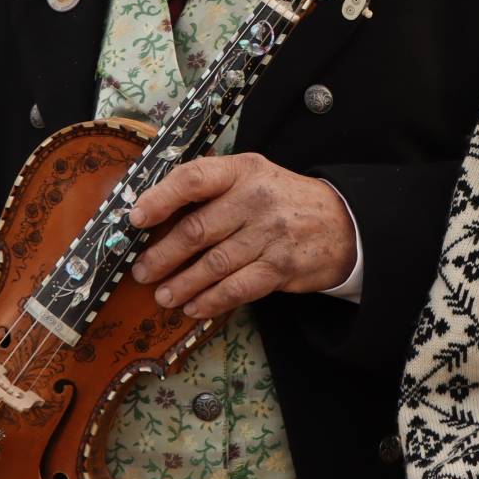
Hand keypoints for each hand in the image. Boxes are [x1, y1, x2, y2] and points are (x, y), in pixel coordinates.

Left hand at [126, 154, 355, 319]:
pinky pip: (236, 289)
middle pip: (197, 230)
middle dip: (163, 255)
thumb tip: (155, 210)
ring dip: (182, 284)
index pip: (194, 178)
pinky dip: (210, 301)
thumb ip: (213, 187)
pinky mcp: (280, 268)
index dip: (159, 198)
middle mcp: (256, 199)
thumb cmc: (284, 201)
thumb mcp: (254, 177)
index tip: (135, 218)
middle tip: (142, 271)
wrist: (343, 225)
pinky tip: (194, 308)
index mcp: (243, 171)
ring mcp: (270, 235)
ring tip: (163, 295)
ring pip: (213, 264)